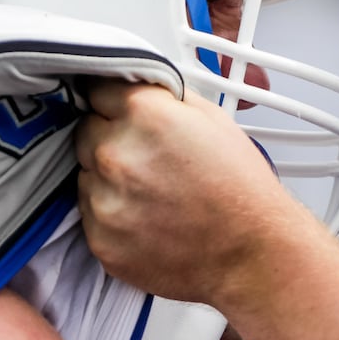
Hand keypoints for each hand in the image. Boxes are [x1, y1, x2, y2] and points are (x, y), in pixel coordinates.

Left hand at [75, 79, 299, 303]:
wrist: (253, 254)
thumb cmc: (241, 189)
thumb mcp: (213, 118)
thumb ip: (165, 95)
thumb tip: (138, 85)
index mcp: (143, 114)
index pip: (96, 89)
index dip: (115, 102)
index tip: (124, 114)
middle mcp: (115, 154)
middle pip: (86, 131)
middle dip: (110, 138)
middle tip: (149, 159)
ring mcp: (104, 200)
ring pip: (85, 174)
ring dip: (108, 179)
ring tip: (153, 193)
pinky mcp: (100, 239)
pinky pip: (91, 214)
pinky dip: (112, 215)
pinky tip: (148, 219)